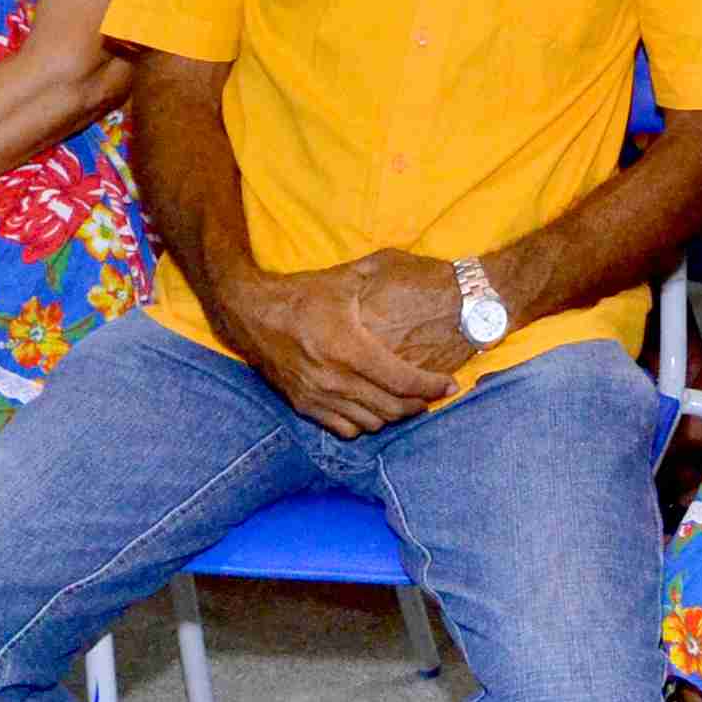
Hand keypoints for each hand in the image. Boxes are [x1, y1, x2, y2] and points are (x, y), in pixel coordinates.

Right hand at [226, 253, 463, 437]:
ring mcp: (317, 396)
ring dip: (394, 416)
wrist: (252, 313)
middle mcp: (333, 378)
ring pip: (370, 423)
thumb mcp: (344, 282)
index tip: (449, 385)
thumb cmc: (302, 294)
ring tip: (407, 402)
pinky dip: (366, 424)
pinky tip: (373, 408)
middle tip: (432, 395)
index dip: (431, 387)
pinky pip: (345, 429)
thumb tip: (419, 271)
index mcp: (347, 347)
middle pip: (391, 408)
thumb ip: (380, 281)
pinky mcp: (303, 406)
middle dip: (419, 404)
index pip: (401, 380)